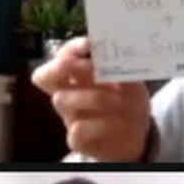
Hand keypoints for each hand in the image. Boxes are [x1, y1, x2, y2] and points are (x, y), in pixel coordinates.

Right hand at [30, 37, 152, 160]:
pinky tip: (120, 123)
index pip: (62, 56)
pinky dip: (101, 124)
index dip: (70, 49)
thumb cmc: (129, 103)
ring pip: (60, 99)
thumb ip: (122, 69)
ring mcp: (70, 116)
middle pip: (44, 75)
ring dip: (93, 96)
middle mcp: (69, 93)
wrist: (138, 136)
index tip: (89, 44)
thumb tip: (116, 54)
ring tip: (120, 101)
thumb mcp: (132, 82)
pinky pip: (77, 129)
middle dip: (66, 66)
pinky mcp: (77, 140)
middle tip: (93, 68)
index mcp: (80, 76)